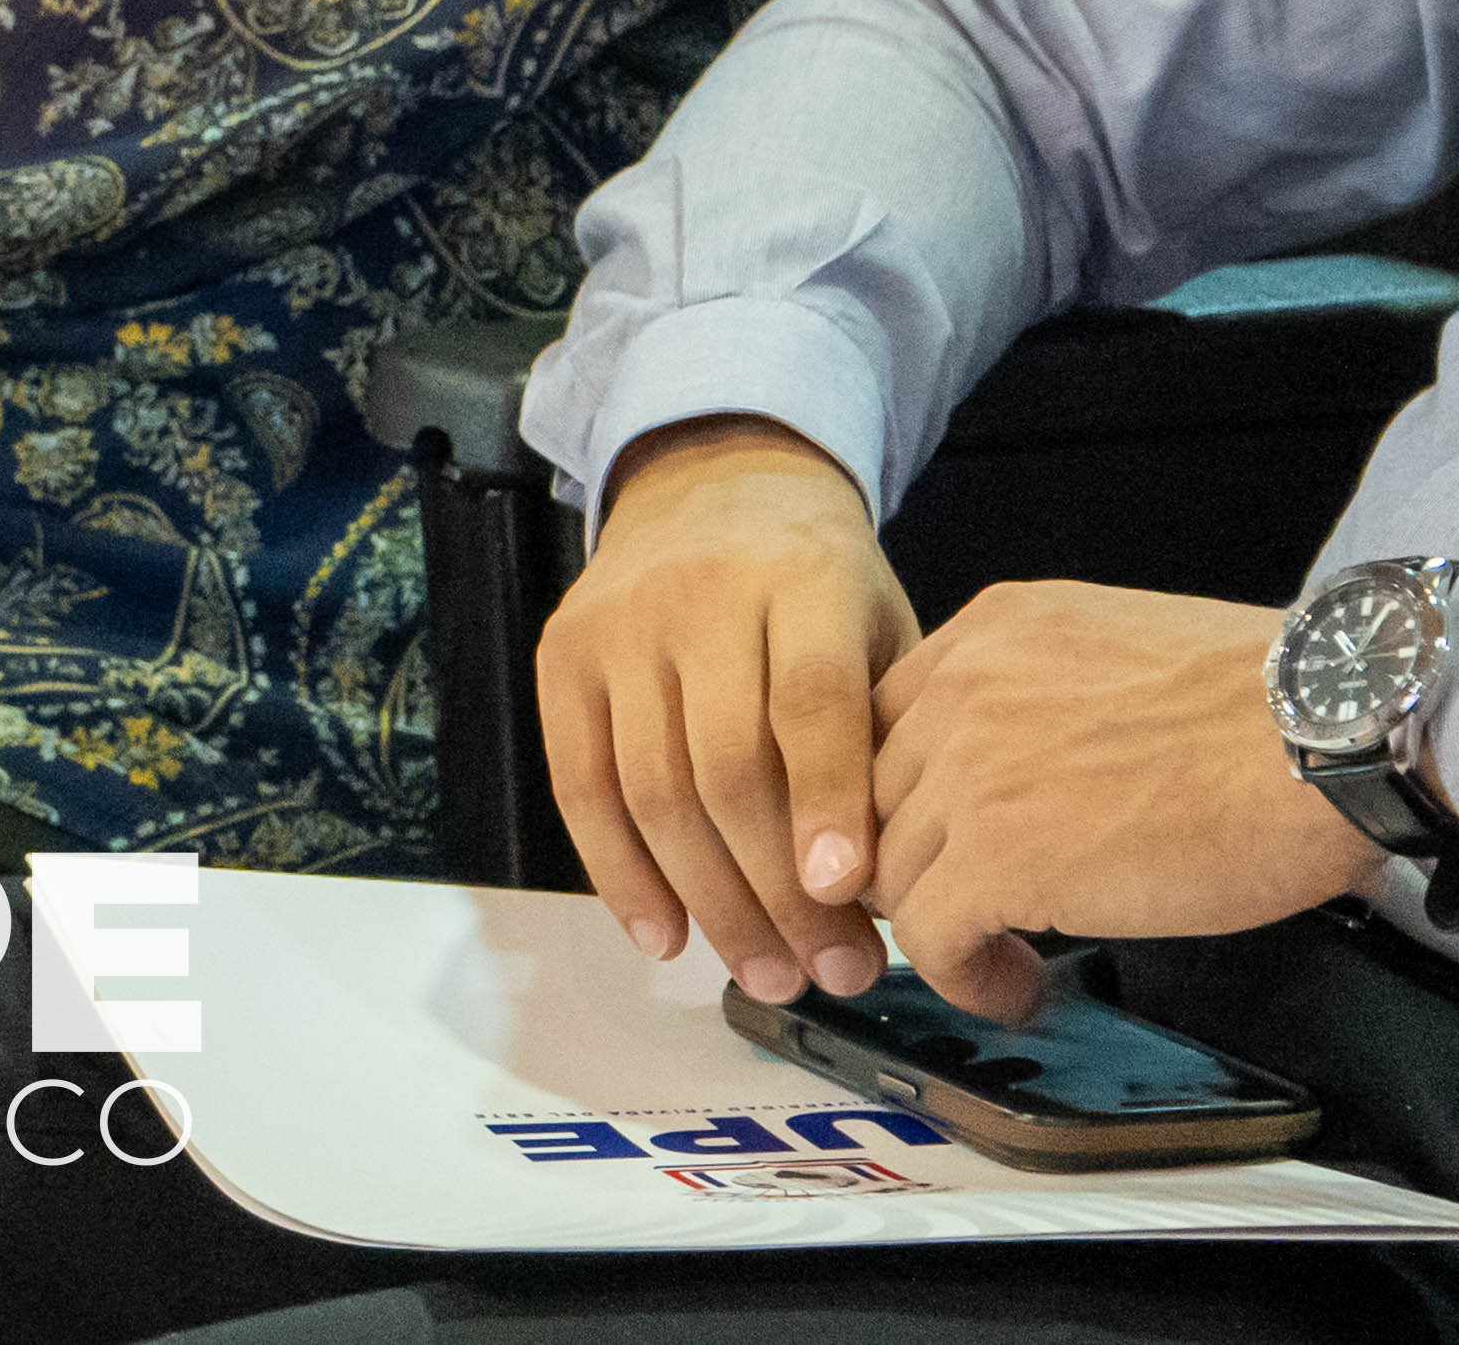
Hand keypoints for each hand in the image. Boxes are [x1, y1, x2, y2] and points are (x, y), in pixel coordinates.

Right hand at [538, 415, 918, 1005]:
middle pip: (727, 763)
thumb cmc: (816, 581)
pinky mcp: (562, 658)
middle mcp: (700, 594)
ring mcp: (619, 626)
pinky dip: (620, 875)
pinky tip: (666, 936)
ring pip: (652, 790)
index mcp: (803, 575)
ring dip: (710, 903)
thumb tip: (896, 885)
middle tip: (834, 971)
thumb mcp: (878, 622)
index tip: (851, 892)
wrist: (713, 482)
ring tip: (768, 976)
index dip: (829, 798)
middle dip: (780, 888)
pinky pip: (581, 787)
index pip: (810, 696)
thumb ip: (885, 731)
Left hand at [859, 583, 1385, 1022]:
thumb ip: (1051, 694)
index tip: (941, 841)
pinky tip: (1015, 989)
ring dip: (940, 928)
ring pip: (893, 872)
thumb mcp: (1123, 653)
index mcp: (997, 630)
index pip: (889, 718)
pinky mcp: (999, 857)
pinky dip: (964, 978)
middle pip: (875, 797)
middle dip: (911, 863)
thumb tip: (1036, 765)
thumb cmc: (1268, 704)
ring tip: (998, 958)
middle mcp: (963, 687)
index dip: (906, 794)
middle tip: (961, 911)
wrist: (1326, 731)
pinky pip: (931, 937)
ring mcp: (970, 771)